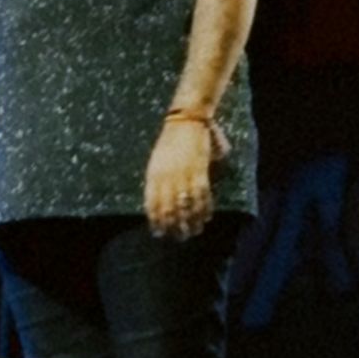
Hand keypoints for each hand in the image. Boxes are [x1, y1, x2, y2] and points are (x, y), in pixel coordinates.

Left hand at [144, 120, 213, 239]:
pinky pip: (202, 195)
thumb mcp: (157, 160)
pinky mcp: (199, 170)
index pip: (152, 204)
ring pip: (187, 206)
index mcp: (154, 174)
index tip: (159, 233)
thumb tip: (158, 204)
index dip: (156, 221)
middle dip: (174, 227)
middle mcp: (167, 177)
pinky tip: (205, 218)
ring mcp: (184, 174)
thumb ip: (158, 180)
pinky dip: (204, 209)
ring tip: (193, 232)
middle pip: (169, 209)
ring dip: (191, 222)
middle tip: (178, 237)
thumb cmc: (170, 140)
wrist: (185, 119)